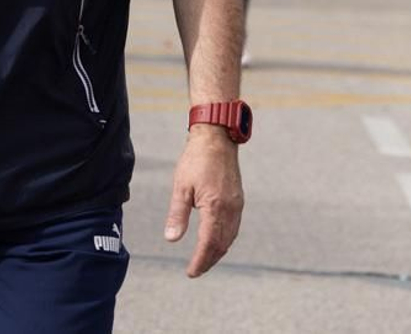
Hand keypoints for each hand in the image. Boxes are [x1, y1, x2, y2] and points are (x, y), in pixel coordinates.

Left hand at [164, 127, 243, 277]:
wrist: (217, 138)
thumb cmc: (196, 160)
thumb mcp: (181, 187)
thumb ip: (177, 214)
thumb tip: (172, 239)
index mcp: (215, 207)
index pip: (208, 243)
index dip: (200, 260)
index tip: (191, 272)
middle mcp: (230, 210)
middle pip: (221, 244)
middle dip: (209, 260)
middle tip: (196, 271)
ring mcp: (237, 205)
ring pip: (230, 237)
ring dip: (218, 252)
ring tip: (204, 260)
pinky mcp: (238, 200)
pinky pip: (234, 227)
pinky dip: (225, 240)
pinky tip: (216, 241)